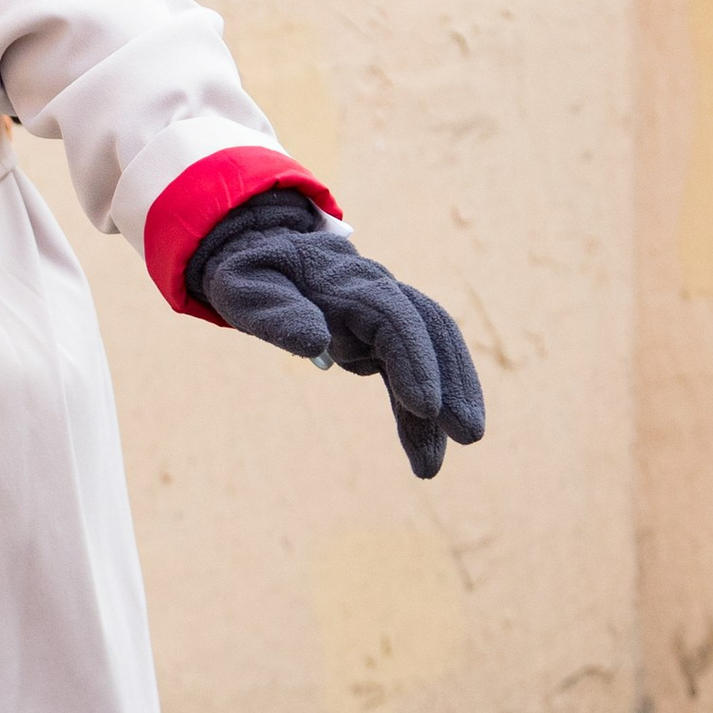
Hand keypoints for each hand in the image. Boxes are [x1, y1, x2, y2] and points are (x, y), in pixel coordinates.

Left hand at [189, 195, 484, 480]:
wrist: (269, 253)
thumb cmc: (254, 275)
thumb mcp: (245, 289)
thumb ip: (276, 313)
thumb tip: (315, 344)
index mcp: (346, 282)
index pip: (394, 317)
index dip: (413, 359)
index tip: (425, 407)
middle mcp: (379, 293)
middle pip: (430, 331)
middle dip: (452, 382)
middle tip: (467, 434)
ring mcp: (388, 313)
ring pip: (434, 351)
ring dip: (451, 400)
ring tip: (440, 460)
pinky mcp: (387, 337)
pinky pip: (415, 373)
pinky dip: (423, 414)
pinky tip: (425, 454)